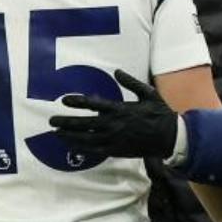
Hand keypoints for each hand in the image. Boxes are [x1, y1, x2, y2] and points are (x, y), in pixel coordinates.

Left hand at [50, 69, 179, 158]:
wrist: (170, 136)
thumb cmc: (159, 113)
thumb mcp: (148, 93)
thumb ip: (131, 82)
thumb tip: (117, 71)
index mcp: (121, 109)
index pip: (94, 104)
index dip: (78, 102)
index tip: (64, 100)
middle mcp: (114, 124)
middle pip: (85, 123)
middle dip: (66, 122)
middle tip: (52, 120)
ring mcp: (114, 139)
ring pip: (87, 138)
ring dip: (70, 136)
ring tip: (56, 133)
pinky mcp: (117, 150)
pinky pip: (95, 150)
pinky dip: (82, 148)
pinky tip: (71, 146)